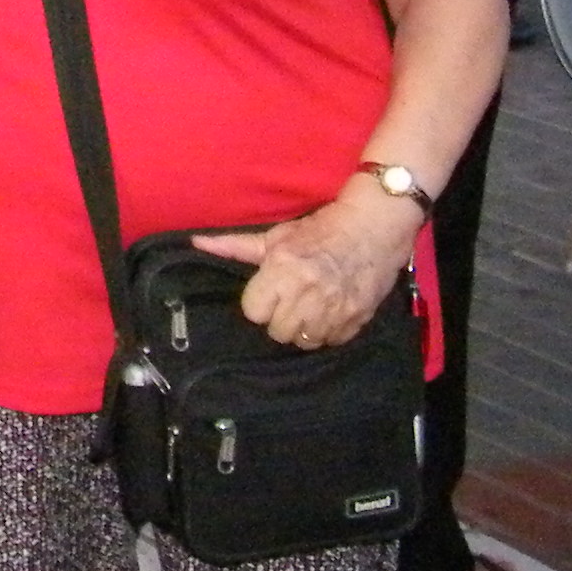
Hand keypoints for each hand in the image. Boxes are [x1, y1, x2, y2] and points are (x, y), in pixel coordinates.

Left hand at [193, 182, 419, 351]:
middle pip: (277, 331)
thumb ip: (235, 246)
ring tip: (308, 309)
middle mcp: (308, 292)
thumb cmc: (321, 230)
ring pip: (303, 342)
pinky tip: (329, 314)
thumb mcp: (276, 236)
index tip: (268, 293)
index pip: (253, 312)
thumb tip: (196, 242)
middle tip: (289, 301)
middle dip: (279, 319)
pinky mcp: (357, 320)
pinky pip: (331, 342)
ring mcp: (335, 309)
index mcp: (283, 269)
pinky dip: (327, 333)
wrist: (375, 227)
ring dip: (303, 329)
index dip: (258, 304)